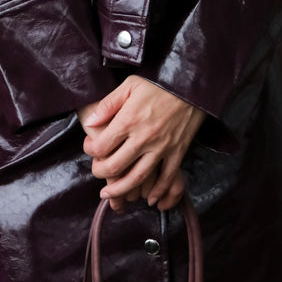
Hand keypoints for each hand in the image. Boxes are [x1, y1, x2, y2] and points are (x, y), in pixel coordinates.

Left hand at [79, 77, 205, 211]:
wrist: (191, 84)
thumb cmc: (159, 83)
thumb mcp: (130, 85)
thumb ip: (108, 104)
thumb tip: (91, 122)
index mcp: (129, 120)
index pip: (101, 146)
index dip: (91, 150)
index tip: (90, 147)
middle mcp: (143, 138)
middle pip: (115, 166)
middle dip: (101, 173)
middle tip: (97, 172)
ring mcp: (161, 147)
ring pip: (137, 178)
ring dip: (121, 190)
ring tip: (110, 194)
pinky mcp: (177, 152)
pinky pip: (167, 178)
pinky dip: (158, 192)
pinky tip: (149, 198)